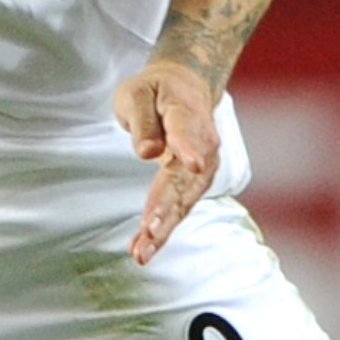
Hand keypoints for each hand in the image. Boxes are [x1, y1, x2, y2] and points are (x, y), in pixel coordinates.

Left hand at [113, 60, 220, 265]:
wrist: (185, 88)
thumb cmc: (157, 91)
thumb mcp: (137, 93)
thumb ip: (143, 120)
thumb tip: (147, 152)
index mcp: (187, 114)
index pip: (188, 133)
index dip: (190, 148)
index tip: (192, 163)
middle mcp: (202, 145)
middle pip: (186, 177)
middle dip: (168, 205)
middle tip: (150, 230)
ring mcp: (202, 167)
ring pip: (184, 200)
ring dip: (165, 227)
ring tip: (142, 251)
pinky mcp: (194, 182)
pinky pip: (179, 207)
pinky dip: (164, 229)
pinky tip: (145, 248)